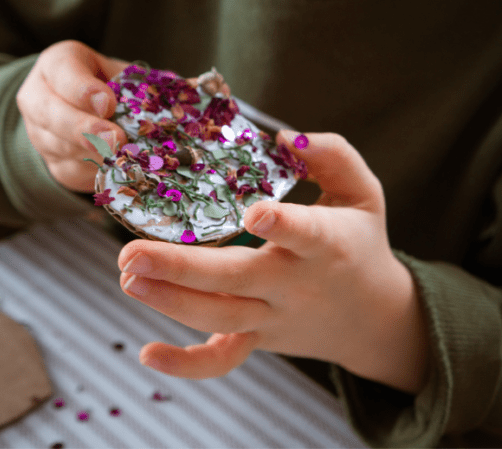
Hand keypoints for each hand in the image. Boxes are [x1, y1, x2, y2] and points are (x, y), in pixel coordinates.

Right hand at [17, 40, 128, 191]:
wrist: (84, 111)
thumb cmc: (109, 86)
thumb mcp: (120, 74)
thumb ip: (137, 83)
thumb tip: (181, 93)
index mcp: (57, 64)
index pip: (63, 74)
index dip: (84, 90)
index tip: (108, 103)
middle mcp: (38, 97)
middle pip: (53, 115)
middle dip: (85, 129)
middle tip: (116, 139)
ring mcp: (39, 133)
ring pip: (61, 147)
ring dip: (94, 154)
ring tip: (123, 156)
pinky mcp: (52, 163)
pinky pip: (71, 169)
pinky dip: (94, 171)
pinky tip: (116, 168)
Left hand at [117, 132, 429, 392]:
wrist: (373, 318)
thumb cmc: (361, 242)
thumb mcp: (364, 193)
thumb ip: (334, 157)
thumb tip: (285, 137)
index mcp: (327, 244)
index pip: (307, 234)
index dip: (282, 226)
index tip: (254, 213)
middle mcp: (295, 285)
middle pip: (237, 280)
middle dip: (182, 269)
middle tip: (130, 253)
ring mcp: (273, 317)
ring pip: (220, 317)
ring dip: (170, 301)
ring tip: (127, 277)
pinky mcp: (259, 339)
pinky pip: (223, 360)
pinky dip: (186, 365)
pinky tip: (147, 354)